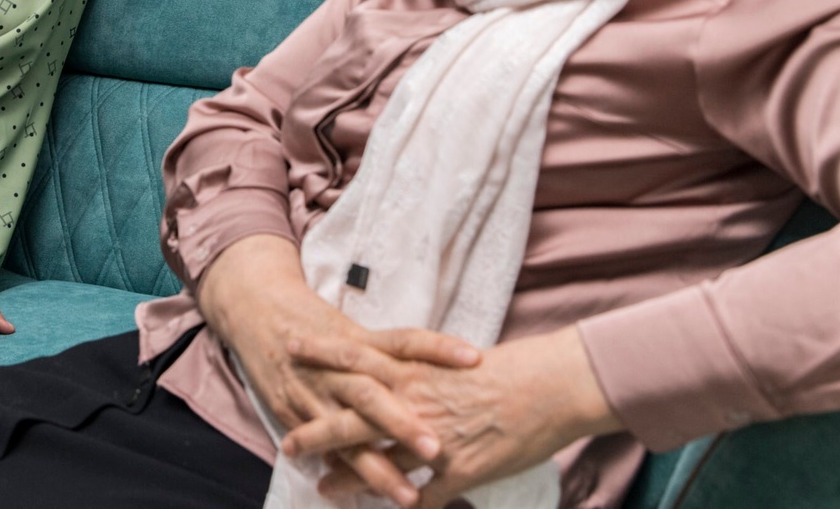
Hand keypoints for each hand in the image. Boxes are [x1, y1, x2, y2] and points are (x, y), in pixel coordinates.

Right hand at [197, 236, 480, 506]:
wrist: (255, 308)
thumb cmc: (312, 317)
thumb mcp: (353, 327)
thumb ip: (391, 352)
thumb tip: (451, 366)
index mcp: (358, 340)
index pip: (404, 340)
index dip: (437, 347)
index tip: (475, 358)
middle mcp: (336, 367)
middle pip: (373, 395)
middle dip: (402, 425)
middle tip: (437, 449)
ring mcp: (312, 392)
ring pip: (347, 434)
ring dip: (376, 468)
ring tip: (408, 497)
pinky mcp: (291, 411)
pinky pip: (319, 448)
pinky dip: (340, 472)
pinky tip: (357, 498)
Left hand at [282, 325, 620, 506]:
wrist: (552, 385)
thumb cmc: (508, 370)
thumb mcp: (454, 362)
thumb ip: (422, 371)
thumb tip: (398, 373)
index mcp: (415, 370)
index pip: (356, 356)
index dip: (322, 353)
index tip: (290, 347)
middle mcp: (417, 402)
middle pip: (354, 418)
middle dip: (317, 431)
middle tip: (287, 443)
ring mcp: (436, 439)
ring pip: (380, 463)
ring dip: (349, 479)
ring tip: (322, 488)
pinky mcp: (461, 469)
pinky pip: (425, 496)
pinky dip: (405, 506)